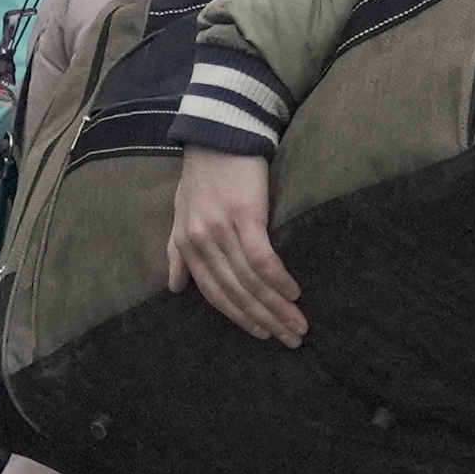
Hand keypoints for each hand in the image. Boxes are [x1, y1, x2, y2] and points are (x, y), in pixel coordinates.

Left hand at [166, 150, 305, 347]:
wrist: (219, 134)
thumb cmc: (203, 174)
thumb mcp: (180, 213)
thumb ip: (177, 251)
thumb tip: (175, 287)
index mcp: (186, 245)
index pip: (214, 293)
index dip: (239, 317)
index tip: (262, 334)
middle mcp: (201, 242)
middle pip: (235, 292)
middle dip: (264, 320)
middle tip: (290, 339)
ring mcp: (222, 230)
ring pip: (250, 281)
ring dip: (277, 307)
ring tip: (298, 324)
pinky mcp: (246, 215)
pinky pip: (263, 258)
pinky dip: (278, 280)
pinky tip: (294, 294)